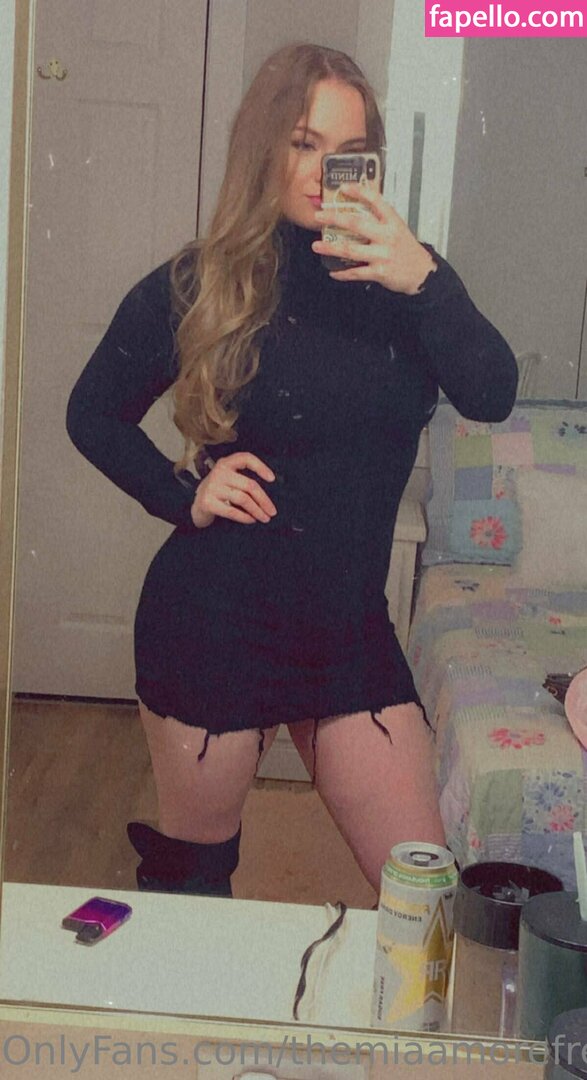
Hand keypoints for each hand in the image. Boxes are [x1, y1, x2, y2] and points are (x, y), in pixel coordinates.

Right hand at [191, 452, 276, 528]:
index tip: (272, 479)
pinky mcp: (208, 502)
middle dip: (264, 500)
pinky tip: (251, 520)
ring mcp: (212, 487)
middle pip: (249, 485)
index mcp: (225, 463)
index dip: (261, 467)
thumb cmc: (217, 492)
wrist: (196, 504)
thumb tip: (267, 493)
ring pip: (243, 499)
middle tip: (272, 511)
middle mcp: (219, 473)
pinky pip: (232, 511)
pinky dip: (245, 517)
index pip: (246, 458)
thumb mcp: (227, 479)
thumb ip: (243, 479)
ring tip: (264, 517)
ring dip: (257, 510)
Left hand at [312, 183, 436, 294]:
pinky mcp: (380, 272)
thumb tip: (357, 210)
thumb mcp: (398, 228)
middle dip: (334, 218)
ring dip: (331, 247)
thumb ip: (380, 219)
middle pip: (356, 223)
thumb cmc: (407, 250)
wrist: (422, 273)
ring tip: (317, 246)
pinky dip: (342, 273)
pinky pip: (356, 272)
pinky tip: (333, 271)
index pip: (375, 200)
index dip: (359, 191)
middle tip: (319, 216)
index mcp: (392, 221)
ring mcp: (383, 254)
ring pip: (351, 250)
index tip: (343, 187)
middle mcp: (387, 236)